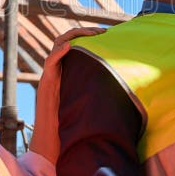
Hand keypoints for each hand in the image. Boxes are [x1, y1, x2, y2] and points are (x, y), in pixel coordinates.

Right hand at [29, 26, 105, 163]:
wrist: (55, 144)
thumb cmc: (74, 126)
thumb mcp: (92, 104)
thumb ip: (101, 92)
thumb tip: (128, 91)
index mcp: (70, 72)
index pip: (77, 45)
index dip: (90, 36)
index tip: (107, 34)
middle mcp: (60, 70)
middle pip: (67, 40)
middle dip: (84, 32)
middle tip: (102, 31)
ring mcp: (51, 76)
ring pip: (57, 46)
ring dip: (73, 36)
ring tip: (89, 34)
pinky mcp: (45, 84)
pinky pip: (50, 62)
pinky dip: (58, 53)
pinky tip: (69, 47)